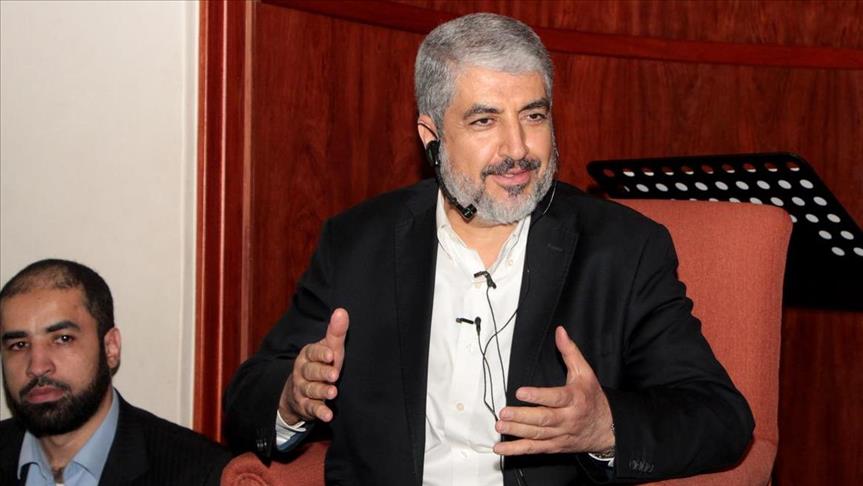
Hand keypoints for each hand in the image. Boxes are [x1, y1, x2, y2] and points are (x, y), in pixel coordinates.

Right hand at [279, 308, 348, 422]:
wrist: (300, 391)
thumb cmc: (321, 364)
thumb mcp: (328, 349)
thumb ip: (336, 332)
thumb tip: (342, 311)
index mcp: (308, 354)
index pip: (312, 352)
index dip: (321, 354)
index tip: (331, 354)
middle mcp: (302, 371)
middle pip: (311, 371)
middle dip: (322, 373)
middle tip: (334, 374)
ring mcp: (302, 389)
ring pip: (311, 389)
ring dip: (321, 391)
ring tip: (333, 392)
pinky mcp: (306, 405)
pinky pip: (312, 408)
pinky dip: (320, 412)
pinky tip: (328, 415)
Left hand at [493, 326, 613, 455]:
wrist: (607, 428)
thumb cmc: (593, 399)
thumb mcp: (586, 373)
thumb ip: (570, 352)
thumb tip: (560, 332)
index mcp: (575, 399)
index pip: (556, 398)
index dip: (538, 396)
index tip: (521, 392)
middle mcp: (568, 418)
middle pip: (544, 419)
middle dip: (522, 416)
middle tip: (504, 412)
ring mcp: (560, 434)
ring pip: (537, 434)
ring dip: (517, 431)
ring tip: (500, 425)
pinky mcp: (554, 446)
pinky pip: (534, 449)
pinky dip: (517, 450)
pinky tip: (501, 448)